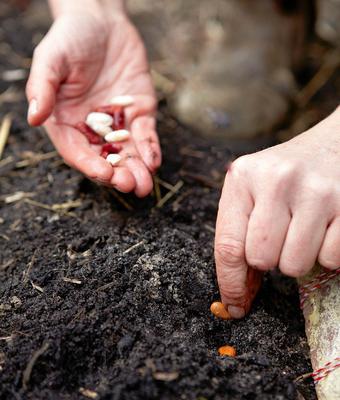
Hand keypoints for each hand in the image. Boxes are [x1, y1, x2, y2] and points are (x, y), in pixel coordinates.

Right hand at [26, 11, 160, 196]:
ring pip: (128, 153)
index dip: (91, 165)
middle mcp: (93, 128)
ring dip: (138, 170)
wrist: (101, 21)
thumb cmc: (70, 38)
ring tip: (146, 185)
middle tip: (131, 186)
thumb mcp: (51, 59)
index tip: (104, 174)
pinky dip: (151, 149)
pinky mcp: (139, 113)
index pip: (78, 151)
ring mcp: (118, 122)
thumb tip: (33, 118)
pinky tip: (154, 161)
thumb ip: (42, 88)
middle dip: (119, 175)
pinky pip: (146, 135)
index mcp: (67, 122)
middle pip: (106, 158)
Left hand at [215, 107, 339, 317]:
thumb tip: (237, 298)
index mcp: (243, 177)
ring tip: (302, 230)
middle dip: (269, 258)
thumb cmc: (285, 177)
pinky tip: (325, 228)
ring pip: (295, 265)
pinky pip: (331, 260)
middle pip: (262, 259)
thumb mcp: (252, 193)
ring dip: (297, 257)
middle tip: (280, 237)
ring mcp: (316, 191)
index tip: (233, 304)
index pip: (228, 246)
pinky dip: (326, 253)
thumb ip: (239, 237)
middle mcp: (277, 180)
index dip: (230, 283)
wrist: (332, 146)